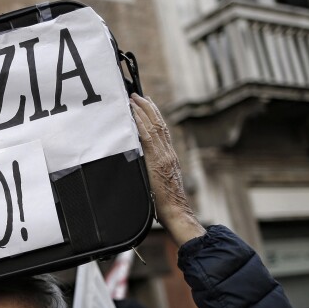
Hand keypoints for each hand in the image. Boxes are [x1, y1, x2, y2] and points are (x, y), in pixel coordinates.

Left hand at [130, 94, 205, 245]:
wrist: (176, 212)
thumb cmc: (166, 204)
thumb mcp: (159, 182)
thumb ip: (153, 171)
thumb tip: (141, 165)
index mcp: (169, 157)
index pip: (162, 131)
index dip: (154, 116)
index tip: (146, 104)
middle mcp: (168, 153)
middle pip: (159, 124)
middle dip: (148, 107)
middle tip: (137, 95)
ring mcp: (164, 156)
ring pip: (154, 127)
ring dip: (142, 111)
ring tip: (133, 99)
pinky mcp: (157, 161)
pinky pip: (147, 137)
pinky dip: (140, 123)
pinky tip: (133, 114)